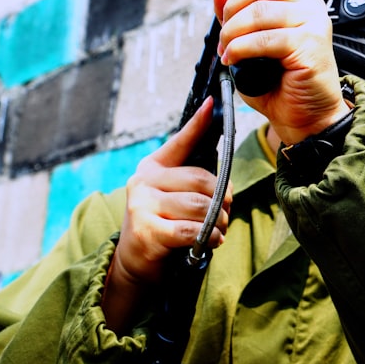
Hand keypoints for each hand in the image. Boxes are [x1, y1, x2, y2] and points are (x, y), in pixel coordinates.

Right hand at [102, 97, 231, 331]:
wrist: (136, 261)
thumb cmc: (165, 223)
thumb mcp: (175, 196)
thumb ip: (194, 182)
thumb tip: (226, 181)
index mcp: (154, 166)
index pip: (180, 141)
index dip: (197, 123)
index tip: (210, 103)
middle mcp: (144, 180)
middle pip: (201, 180)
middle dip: (223, 198)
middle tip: (228, 211)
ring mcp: (142, 205)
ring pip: (200, 206)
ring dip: (219, 220)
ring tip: (220, 229)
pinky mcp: (146, 230)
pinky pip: (191, 229)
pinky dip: (209, 237)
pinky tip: (212, 241)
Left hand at [213, 0, 349, 145]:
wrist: (305, 117)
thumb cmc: (281, 82)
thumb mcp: (248, 40)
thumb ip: (235, 12)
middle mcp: (311, 5)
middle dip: (231, 9)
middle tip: (224, 33)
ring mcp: (314, 23)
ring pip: (258, 12)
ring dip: (231, 33)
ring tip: (227, 51)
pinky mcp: (310, 45)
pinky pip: (263, 38)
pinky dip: (240, 49)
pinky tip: (234, 59)